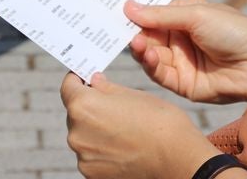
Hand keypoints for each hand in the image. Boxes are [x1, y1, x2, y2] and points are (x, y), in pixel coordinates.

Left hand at [61, 72, 219, 178]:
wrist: (178, 160)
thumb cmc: (160, 122)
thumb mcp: (135, 95)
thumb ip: (107, 88)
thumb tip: (93, 81)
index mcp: (84, 107)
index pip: (68, 87)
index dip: (77, 79)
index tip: (85, 78)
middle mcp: (76, 133)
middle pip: (76, 113)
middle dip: (90, 106)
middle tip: (114, 105)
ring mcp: (83, 157)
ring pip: (84, 135)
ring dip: (96, 129)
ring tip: (124, 129)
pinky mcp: (92, 174)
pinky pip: (91, 155)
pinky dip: (102, 149)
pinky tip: (124, 146)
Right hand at [126, 0, 246, 104]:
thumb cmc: (235, 31)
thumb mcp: (197, 14)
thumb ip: (162, 14)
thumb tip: (129, 7)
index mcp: (186, 16)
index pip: (154, 13)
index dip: (136, 12)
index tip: (114, 7)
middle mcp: (181, 39)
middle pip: (148, 35)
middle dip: (134, 31)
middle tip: (117, 28)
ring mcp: (181, 61)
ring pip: (150, 55)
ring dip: (140, 48)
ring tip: (136, 42)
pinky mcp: (182, 83)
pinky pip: (159, 74)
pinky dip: (149, 64)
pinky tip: (145, 54)